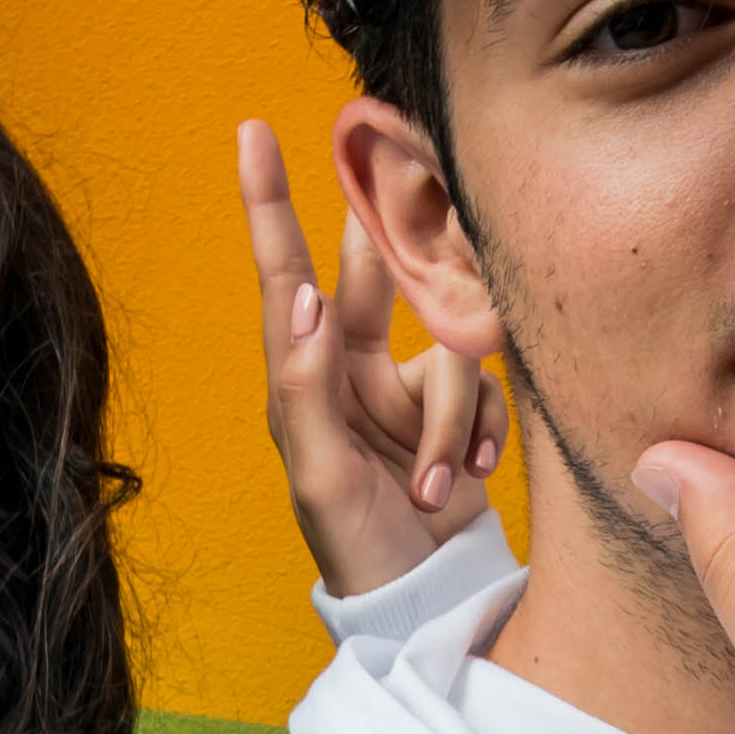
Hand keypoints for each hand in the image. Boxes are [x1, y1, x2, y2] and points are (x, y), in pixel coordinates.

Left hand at [241, 121, 507, 597]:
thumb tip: (300, 296)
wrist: (421, 601)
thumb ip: (307, 386)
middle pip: (379, 275)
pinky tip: (462, 480)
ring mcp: (405, 387)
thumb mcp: (319, 475)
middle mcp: (351, 368)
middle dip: (401, 248)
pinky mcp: (455, 411)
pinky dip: (476, 436)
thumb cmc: (355, 548)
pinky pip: (481, 389)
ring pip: (449, 348)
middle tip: (415, 182)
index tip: (253, 133)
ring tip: (436, 482)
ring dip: (449, 420)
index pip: (284, 274)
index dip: (270, 204)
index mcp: (303, 376)